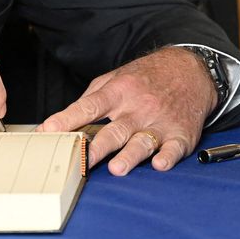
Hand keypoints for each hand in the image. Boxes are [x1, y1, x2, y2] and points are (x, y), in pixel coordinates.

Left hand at [36, 48, 216, 175]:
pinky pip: (174, 147)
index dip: (68, 118)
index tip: (49, 130)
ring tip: (117, 168)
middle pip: (115, 130)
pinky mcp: (180, 133)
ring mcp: (159, 122)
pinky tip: (159, 164)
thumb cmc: (146, 78)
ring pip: (142, 141)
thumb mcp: (116, 77)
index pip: (89, 106)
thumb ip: (93, 97)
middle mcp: (137, 108)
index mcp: (118, 92)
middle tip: (82, 161)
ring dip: (130, 155)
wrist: (190, 70)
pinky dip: (168, 156)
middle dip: (97, 147)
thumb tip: (67, 119)